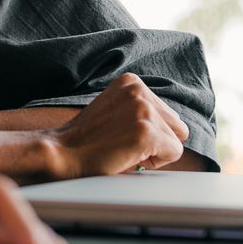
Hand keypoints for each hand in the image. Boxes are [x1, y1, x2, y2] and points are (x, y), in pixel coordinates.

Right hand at [51, 74, 190, 178]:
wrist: (63, 153)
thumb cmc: (88, 139)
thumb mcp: (115, 109)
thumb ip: (140, 108)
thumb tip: (179, 125)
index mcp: (131, 81)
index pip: (167, 113)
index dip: (148, 131)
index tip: (122, 134)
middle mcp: (139, 90)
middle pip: (176, 125)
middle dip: (157, 140)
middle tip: (125, 145)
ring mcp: (143, 110)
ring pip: (175, 140)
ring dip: (154, 152)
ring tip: (124, 149)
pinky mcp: (146, 132)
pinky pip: (173, 153)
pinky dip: (156, 162)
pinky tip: (129, 156)